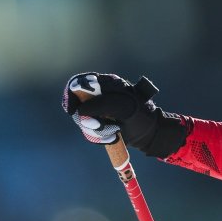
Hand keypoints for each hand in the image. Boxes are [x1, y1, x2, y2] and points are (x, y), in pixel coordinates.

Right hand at [62, 72, 188, 156]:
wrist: (151, 133)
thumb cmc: (141, 116)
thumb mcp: (125, 108)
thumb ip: (102, 105)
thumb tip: (80, 111)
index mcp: (106, 84)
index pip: (78, 83)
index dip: (71, 95)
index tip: (72, 111)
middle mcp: (99, 96)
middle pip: (76, 105)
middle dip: (86, 119)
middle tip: (100, 126)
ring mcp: (98, 111)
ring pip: (82, 121)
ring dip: (96, 130)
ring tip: (114, 131)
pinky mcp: (99, 124)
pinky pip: (90, 132)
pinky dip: (100, 137)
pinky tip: (114, 136)